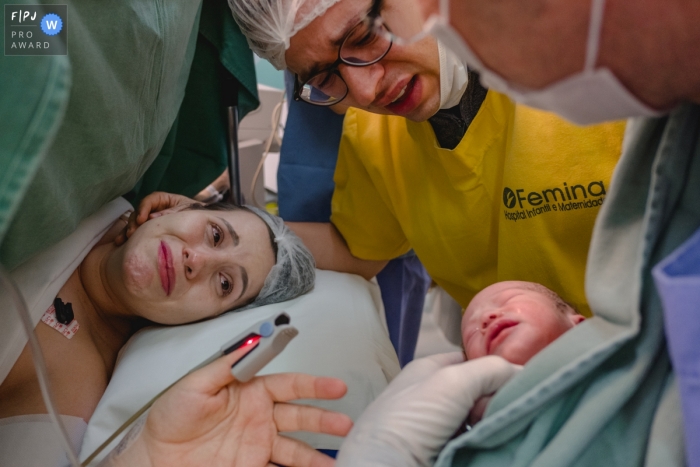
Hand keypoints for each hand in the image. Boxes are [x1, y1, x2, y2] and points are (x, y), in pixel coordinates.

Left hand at [109, 343, 352, 466]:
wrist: (154, 458)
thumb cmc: (171, 416)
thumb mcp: (196, 383)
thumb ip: (227, 366)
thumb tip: (254, 345)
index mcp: (251, 391)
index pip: (290, 385)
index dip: (315, 385)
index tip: (336, 387)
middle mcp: (261, 417)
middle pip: (300, 416)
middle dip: (324, 420)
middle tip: (344, 425)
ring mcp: (258, 445)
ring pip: (295, 449)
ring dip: (315, 455)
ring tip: (335, 462)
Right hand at [115, 192, 194, 244]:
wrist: (208, 227)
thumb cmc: (198, 215)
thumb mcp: (188, 211)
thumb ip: (172, 213)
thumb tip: (152, 218)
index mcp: (166, 200)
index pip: (151, 200)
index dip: (144, 208)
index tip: (142, 219)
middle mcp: (157, 209)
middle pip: (140, 211)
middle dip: (134, 222)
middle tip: (131, 233)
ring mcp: (151, 220)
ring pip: (135, 222)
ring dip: (128, 230)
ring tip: (122, 240)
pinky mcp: (149, 230)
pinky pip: (137, 232)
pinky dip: (128, 237)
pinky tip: (120, 243)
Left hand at [335, 353, 520, 466]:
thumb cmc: (408, 421)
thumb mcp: (451, 382)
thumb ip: (490, 370)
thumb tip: (523, 372)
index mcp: (428, 371)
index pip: (472, 362)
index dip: (494, 368)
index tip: (515, 381)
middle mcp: (434, 397)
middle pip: (482, 392)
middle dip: (496, 401)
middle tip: (500, 413)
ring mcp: (440, 429)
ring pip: (483, 420)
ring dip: (495, 425)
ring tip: (499, 432)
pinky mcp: (447, 454)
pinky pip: (479, 443)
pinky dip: (490, 444)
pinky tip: (496, 446)